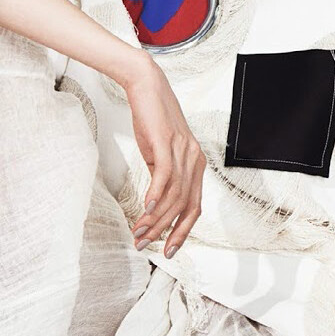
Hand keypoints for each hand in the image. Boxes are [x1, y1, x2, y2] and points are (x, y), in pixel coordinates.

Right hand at [121, 54, 203, 257]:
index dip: (183, 231)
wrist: (146, 86)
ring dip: (155, 218)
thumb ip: (163, 176)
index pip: (194, 206)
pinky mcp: (166, 142)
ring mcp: (182, 151)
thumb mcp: (160, 153)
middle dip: (165, 230)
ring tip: (138, 232)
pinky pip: (165, 175)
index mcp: (196, 164)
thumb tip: (154, 202)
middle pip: (185, 206)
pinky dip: (156, 195)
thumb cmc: (152, 120)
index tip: (168, 249)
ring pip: (174, 195)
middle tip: (145, 245)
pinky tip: (145, 209)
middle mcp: (195, 160)